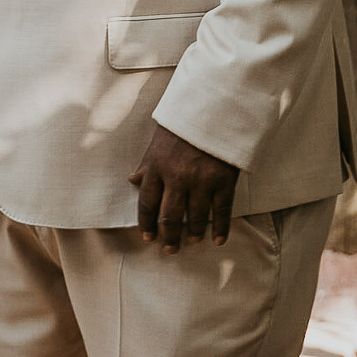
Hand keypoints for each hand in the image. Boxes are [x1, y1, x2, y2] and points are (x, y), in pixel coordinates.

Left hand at [131, 125, 238, 252]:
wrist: (213, 106)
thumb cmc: (182, 124)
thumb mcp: (158, 141)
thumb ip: (146, 164)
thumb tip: (132, 181)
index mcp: (157, 166)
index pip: (146, 203)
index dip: (146, 224)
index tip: (148, 237)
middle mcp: (177, 177)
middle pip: (169, 218)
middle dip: (169, 238)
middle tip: (170, 249)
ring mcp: (201, 181)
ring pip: (195, 218)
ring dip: (193, 234)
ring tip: (193, 241)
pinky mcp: (223, 181)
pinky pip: (221, 212)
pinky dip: (220, 229)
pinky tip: (217, 240)